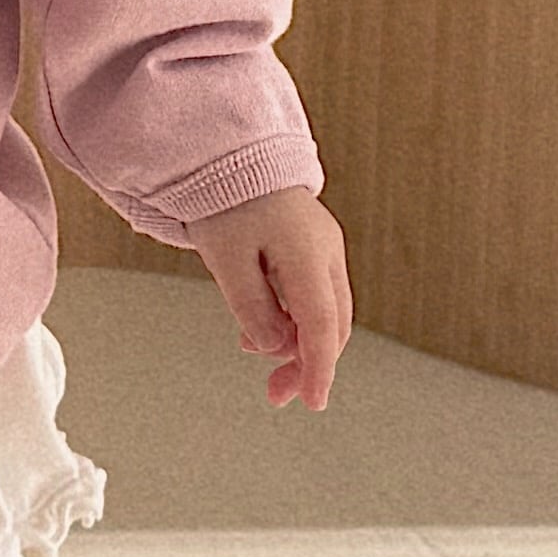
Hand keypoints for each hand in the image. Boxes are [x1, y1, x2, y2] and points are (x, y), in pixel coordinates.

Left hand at [185, 186, 348, 412]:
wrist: (230, 154)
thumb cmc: (224, 199)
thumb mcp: (225, 258)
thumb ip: (250, 307)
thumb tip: (272, 347)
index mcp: (309, 253)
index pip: (323, 324)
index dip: (318, 368)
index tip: (312, 402)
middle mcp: (327, 253)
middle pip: (332, 324)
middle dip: (308, 364)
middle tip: (276, 394)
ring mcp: (324, 250)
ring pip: (325, 313)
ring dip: (297, 343)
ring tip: (254, 352)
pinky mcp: (312, 250)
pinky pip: (312, 296)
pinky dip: (293, 320)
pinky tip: (260, 329)